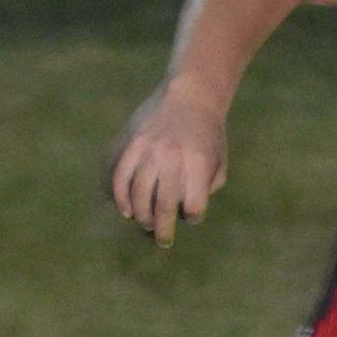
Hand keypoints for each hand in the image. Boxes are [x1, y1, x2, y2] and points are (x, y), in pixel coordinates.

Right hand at [108, 80, 227, 245]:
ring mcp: (147, 149)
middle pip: (162, 205)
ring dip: (141, 217)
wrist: (190, 95)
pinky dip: (119, 198)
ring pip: (137, 194)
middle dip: (162, 230)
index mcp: (198, 162)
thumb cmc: (208, 136)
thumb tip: (180, 215)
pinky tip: (126, 209)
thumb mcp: (218, 163)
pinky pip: (117, 176)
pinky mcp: (130, 142)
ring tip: (146, 224)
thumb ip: (204, 190)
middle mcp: (171, 156)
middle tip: (163, 241)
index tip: (191, 214)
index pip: (192, 206)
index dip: (192, 216)